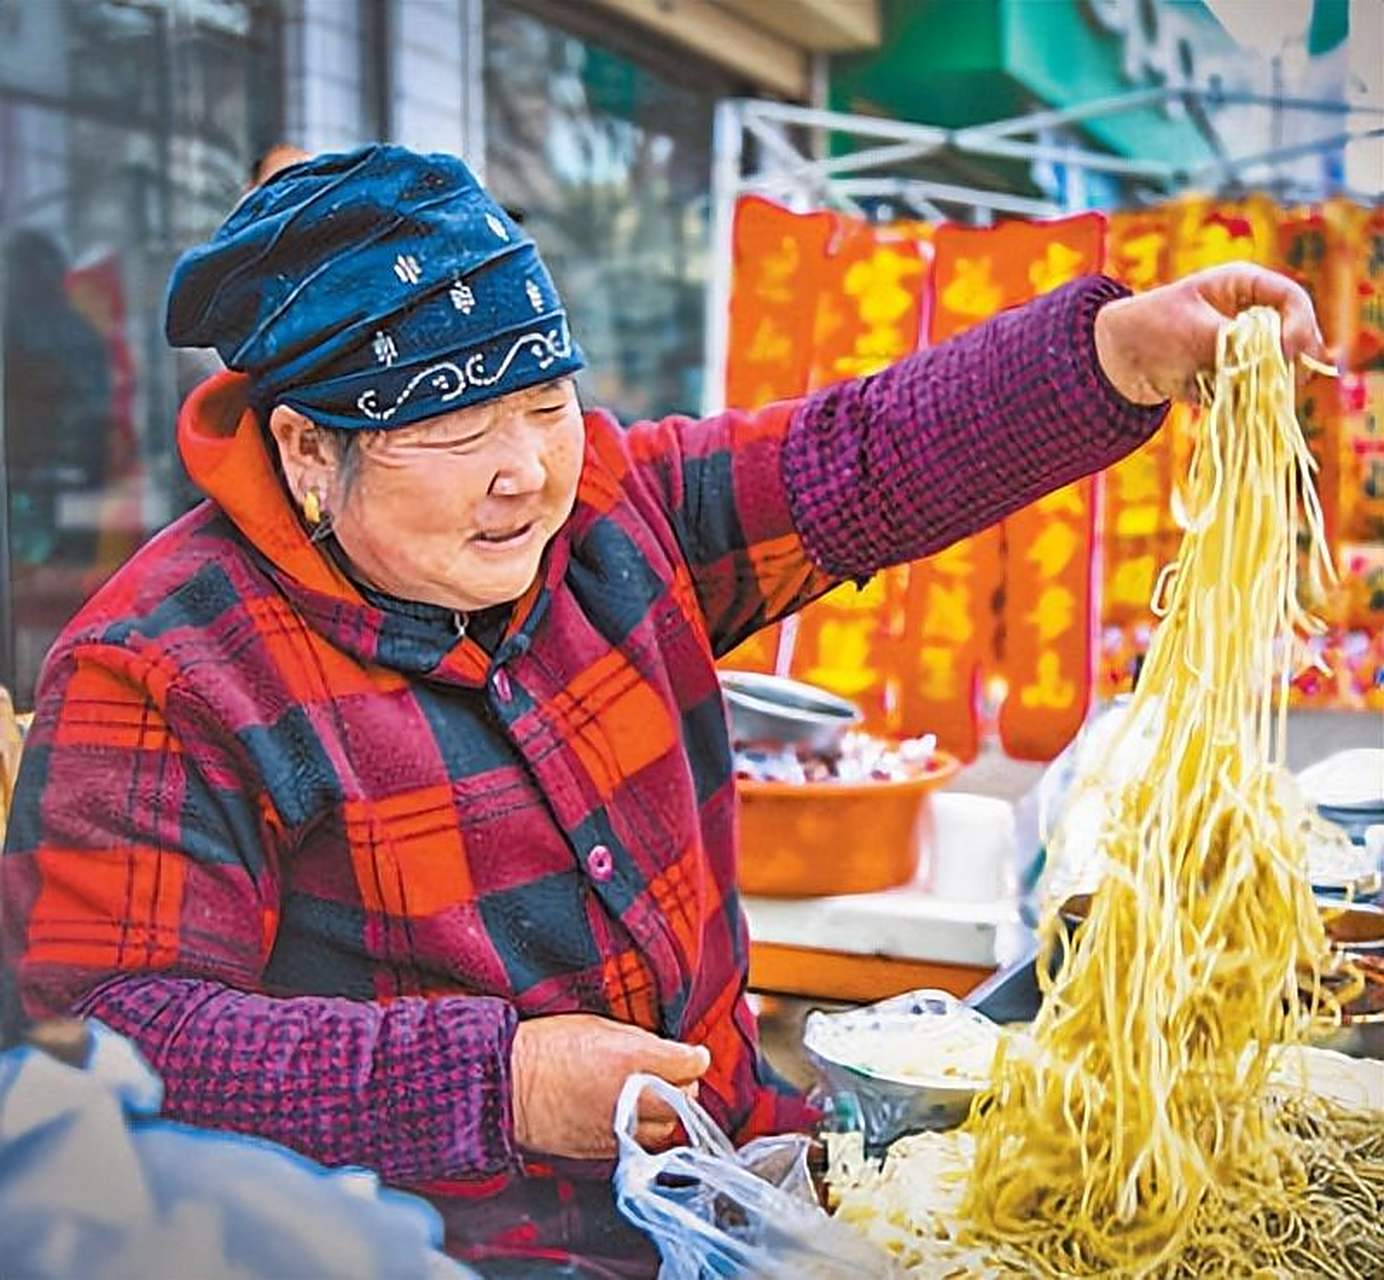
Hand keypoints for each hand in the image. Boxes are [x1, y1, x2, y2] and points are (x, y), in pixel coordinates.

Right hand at [510, 1013, 710, 1158]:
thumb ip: (639, 1042)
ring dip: (665, 1114)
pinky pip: (638, 1145)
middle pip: (685, 1099)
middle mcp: (632, 1098)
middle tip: (672, 1075)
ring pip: (666, 1130)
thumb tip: (666, 1051)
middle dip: (683, 1086)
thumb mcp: (597, 1026)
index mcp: (632, 1059)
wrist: (508, 1084)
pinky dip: (640, 1132)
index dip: (694, 1057)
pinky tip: (627, 1116)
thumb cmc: (546, 1047)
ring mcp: (619, 1128)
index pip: (689, 1063)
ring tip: (650, 1099)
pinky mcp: (604, 1150)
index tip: (693, 1055)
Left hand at [1093, 262, 1327, 404]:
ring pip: (1281, 368)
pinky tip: (1233, 405)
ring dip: (1270, 385)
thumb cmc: (1148, 329)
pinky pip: (1256, 390)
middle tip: (1281, 384)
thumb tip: (1277, 360)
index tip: (1286, 352)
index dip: (1299, 325)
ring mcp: (1247, 346)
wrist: (1116, 358)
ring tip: (1250, 396)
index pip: (1292, 300)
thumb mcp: (1193, 331)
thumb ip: (1236, 342)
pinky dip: (1249, 400)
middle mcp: (1252, 314)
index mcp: (1244, 285)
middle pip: (1295, 336)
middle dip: (1290, 361)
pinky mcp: (1236, 374)